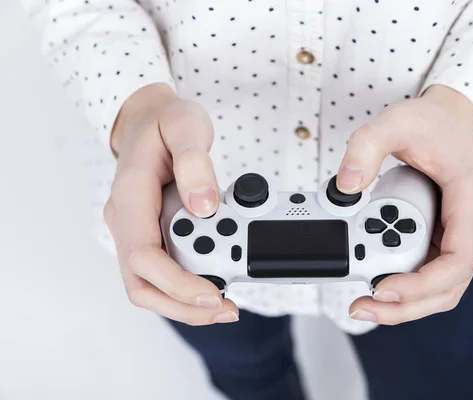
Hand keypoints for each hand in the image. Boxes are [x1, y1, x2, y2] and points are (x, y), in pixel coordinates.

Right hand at [103, 83, 238, 324]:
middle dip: (183, 306)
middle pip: (142, 284)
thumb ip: (195, 162)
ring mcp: (135, 232)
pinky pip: (162, 273)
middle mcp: (126, 222)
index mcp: (130, 197)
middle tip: (225, 310)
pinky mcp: (150, 237)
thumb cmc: (165, 122)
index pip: (143, 257)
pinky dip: (186, 287)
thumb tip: (204, 206)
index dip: (177, 283)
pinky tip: (216, 285)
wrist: (148, 120)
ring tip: (225, 305)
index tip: (212, 293)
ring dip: (185, 304)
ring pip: (150, 286)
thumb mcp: (185, 126)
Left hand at [342, 84, 472, 324]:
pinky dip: (403, 286)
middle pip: (446, 288)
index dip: (421, 284)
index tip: (384, 286)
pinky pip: (427, 275)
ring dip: (403, 303)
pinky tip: (374, 284)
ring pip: (438, 289)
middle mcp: (472, 228)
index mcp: (471, 204)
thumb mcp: (395, 122)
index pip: (457, 262)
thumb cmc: (433, 125)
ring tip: (364, 303)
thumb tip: (346, 185)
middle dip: (404, 305)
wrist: (450, 122)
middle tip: (362, 306)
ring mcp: (460, 238)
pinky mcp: (444, 241)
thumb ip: (366, 146)